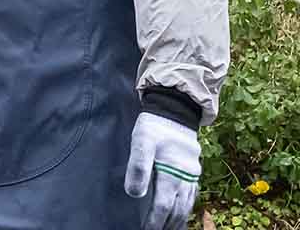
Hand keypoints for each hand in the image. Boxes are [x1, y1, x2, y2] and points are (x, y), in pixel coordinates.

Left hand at [125, 112, 200, 229]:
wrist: (175, 109)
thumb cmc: (155, 126)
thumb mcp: (141, 142)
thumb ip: (138, 166)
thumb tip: (135, 194)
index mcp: (172, 172)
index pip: (164, 204)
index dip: (155, 220)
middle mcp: (185, 177)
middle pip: (178, 208)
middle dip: (168, 223)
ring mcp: (191, 174)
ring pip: (187, 203)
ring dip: (179, 218)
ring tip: (170, 228)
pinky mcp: (193, 170)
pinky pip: (192, 194)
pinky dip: (187, 206)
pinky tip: (182, 211)